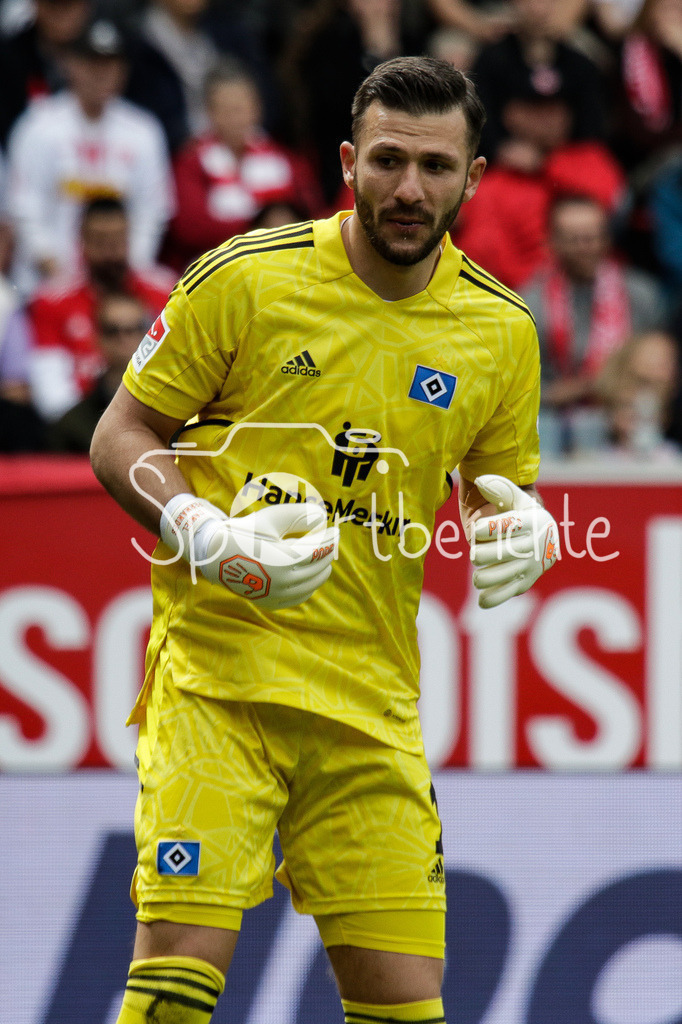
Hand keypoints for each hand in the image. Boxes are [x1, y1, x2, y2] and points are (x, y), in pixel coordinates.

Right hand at [160, 493, 338, 608]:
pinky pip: (300, 596)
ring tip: (321, 556)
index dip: (330, 539)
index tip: (336, 530)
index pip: (319, 549)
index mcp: (284, 559)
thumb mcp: (271, 518)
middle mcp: (283, 581)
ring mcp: (277, 595)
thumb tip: (322, 516)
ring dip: (321, 569)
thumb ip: (299, 515)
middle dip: (327, 552)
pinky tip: (308, 573)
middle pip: (319, 567)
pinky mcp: (271, 603)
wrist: (216, 556)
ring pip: (313, 584)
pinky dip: (309, 585)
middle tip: (329, 541)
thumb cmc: (245, 532)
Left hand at [470, 475, 557, 608]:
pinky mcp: (525, 583)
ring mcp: (530, 566)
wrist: (545, 538)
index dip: (485, 528)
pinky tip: (481, 598)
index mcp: (531, 521)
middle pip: (502, 553)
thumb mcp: (516, 498)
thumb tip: (480, 481)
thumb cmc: (523, 514)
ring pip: (501, 575)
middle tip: (475, 553)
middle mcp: (533, 545)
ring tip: (477, 575)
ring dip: (483, 577)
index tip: (476, 529)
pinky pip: (507, 593)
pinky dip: (492, 598)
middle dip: (481, 554)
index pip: (506, 525)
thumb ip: (499, 488)